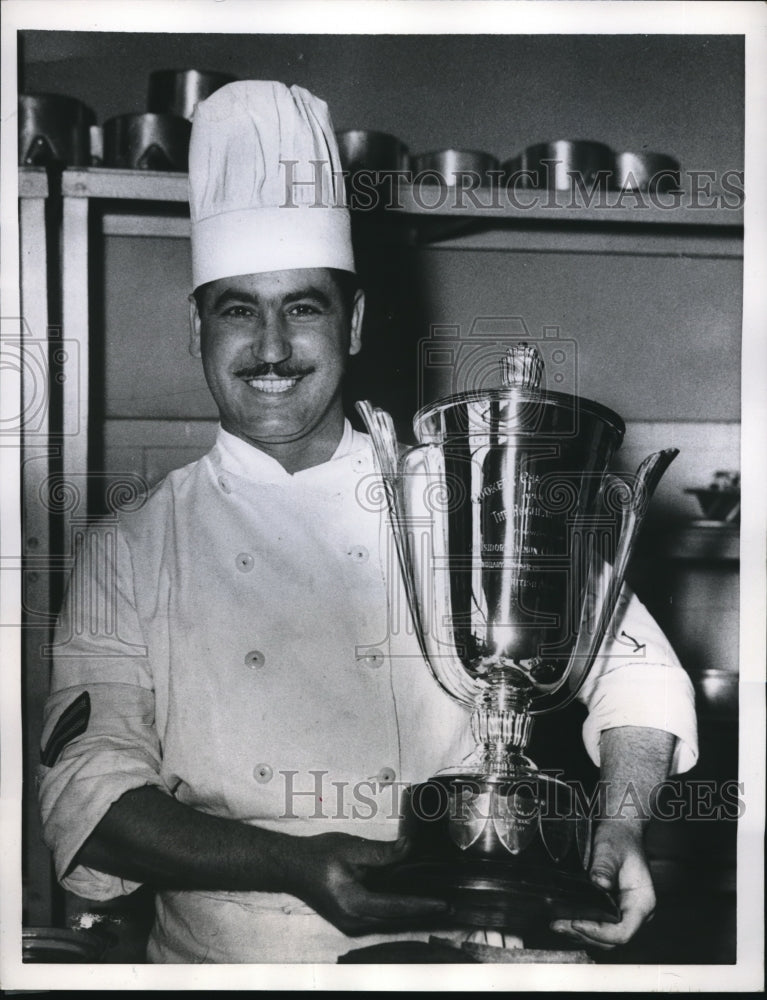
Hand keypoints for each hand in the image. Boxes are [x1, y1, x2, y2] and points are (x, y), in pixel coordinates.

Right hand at [287, 832, 448, 935]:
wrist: (293, 867)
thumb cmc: (318, 856)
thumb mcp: (351, 847)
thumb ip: (382, 852)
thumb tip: (409, 848)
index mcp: (353, 903)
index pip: (396, 907)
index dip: (422, 905)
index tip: (443, 904)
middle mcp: (353, 920)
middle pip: (396, 920)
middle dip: (421, 912)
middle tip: (447, 904)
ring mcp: (351, 924)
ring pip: (389, 922)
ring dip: (411, 913)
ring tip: (435, 903)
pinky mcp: (351, 921)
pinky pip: (380, 919)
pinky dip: (397, 911)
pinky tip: (412, 902)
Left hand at [551, 822, 655, 949]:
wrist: (621, 831)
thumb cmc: (620, 838)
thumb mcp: (610, 848)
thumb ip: (605, 866)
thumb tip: (599, 883)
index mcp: (642, 902)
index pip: (623, 931)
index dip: (599, 932)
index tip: (577, 922)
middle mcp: (636, 912)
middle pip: (612, 939)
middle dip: (584, 935)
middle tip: (558, 925)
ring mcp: (624, 913)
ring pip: (604, 937)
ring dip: (580, 933)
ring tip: (556, 924)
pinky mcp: (613, 910)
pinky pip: (599, 925)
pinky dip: (582, 926)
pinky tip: (564, 919)